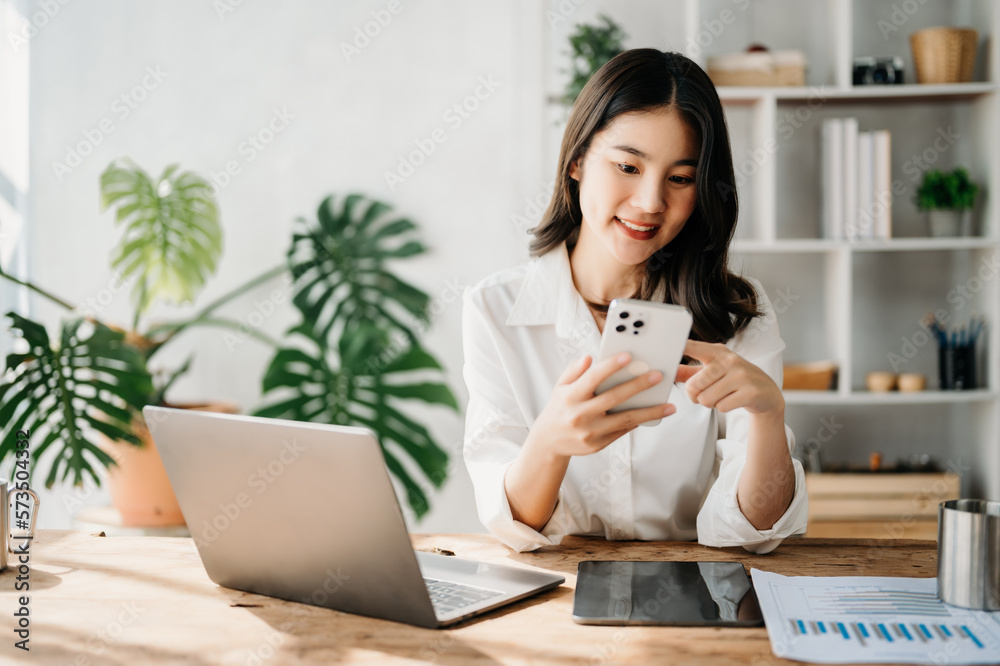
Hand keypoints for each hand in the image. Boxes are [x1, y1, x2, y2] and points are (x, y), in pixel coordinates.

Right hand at [527, 353, 676, 458]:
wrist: (548, 441)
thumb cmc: (559, 408)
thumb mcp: (560, 387)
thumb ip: (574, 371)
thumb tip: (590, 358)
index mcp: (570, 396)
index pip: (592, 378)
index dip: (610, 366)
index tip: (628, 356)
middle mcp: (580, 415)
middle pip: (614, 398)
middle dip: (638, 386)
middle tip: (658, 376)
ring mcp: (590, 432)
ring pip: (625, 419)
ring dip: (650, 412)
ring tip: (669, 406)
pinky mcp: (598, 445)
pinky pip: (622, 431)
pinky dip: (638, 422)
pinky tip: (652, 414)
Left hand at [675, 340, 783, 414]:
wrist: (766, 393)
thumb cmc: (734, 380)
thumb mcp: (712, 371)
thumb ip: (689, 372)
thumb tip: (668, 371)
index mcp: (717, 352)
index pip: (695, 347)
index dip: (683, 346)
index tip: (671, 341)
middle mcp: (729, 360)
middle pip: (694, 385)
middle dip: (696, 395)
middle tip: (707, 392)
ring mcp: (741, 375)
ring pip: (706, 399)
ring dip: (710, 403)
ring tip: (722, 395)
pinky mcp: (750, 391)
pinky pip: (721, 407)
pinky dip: (722, 408)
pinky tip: (732, 400)